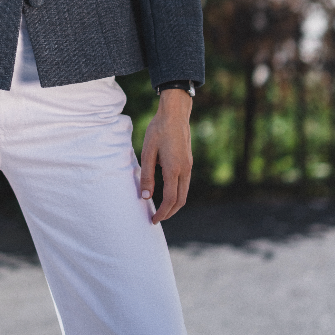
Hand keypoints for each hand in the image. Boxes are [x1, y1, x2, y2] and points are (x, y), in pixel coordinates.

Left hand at [139, 89, 192, 222]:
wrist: (175, 114)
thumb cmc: (158, 131)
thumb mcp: (147, 152)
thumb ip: (147, 176)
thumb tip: (145, 197)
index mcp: (174, 169)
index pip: (170, 199)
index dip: (162, 213)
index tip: (153, 220)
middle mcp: (185, 170)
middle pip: (180, 200)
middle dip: (169, 213)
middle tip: (156, 219)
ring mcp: (189, 166)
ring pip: (184, 193)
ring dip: (174, 205)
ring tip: (161, 210)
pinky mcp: (188, 162)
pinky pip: (185, 184)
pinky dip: (177, 194)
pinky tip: (167, 194)